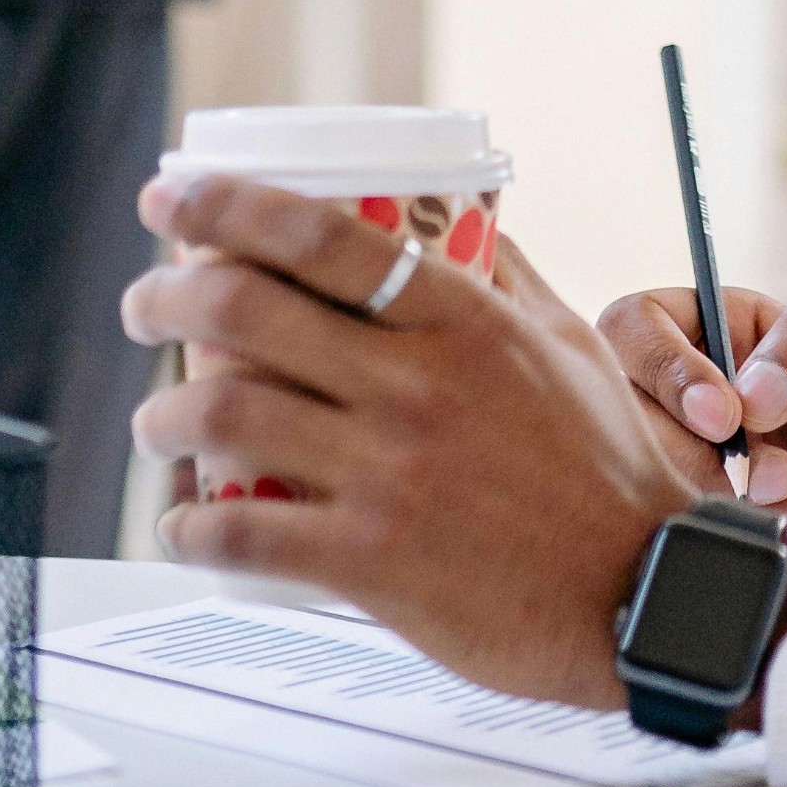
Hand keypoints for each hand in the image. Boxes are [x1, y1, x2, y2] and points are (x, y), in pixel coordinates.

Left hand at [125, 174, 720, 705]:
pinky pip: (244, 533)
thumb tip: (463, 219)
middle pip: (247, 312)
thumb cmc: (606, 468)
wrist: (640, 592)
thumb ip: (507, 279)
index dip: (227, 205)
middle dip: (168, 297)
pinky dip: (190, 526)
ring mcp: (389, 473)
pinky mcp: (371, 561)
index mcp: (462, 321)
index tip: (170, 195)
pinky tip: (181, 525)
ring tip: (156, 420)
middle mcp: (416, 385)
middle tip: (145, 304)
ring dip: (165, 413)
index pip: (319, 236)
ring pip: (227, 415)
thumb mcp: (570, 343)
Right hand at [599, 281, 786, 515]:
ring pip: (648, 476)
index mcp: (712, 326)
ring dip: (721, 496)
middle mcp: (683, 391)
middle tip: (776, 472)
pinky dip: (740, 533)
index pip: (636, 324)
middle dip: (697, 450)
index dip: (665, 367)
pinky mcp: (696, 520)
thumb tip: (748, 394)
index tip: (725, 416)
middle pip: (626, 410)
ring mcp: (683, 461)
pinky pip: (681, 529)